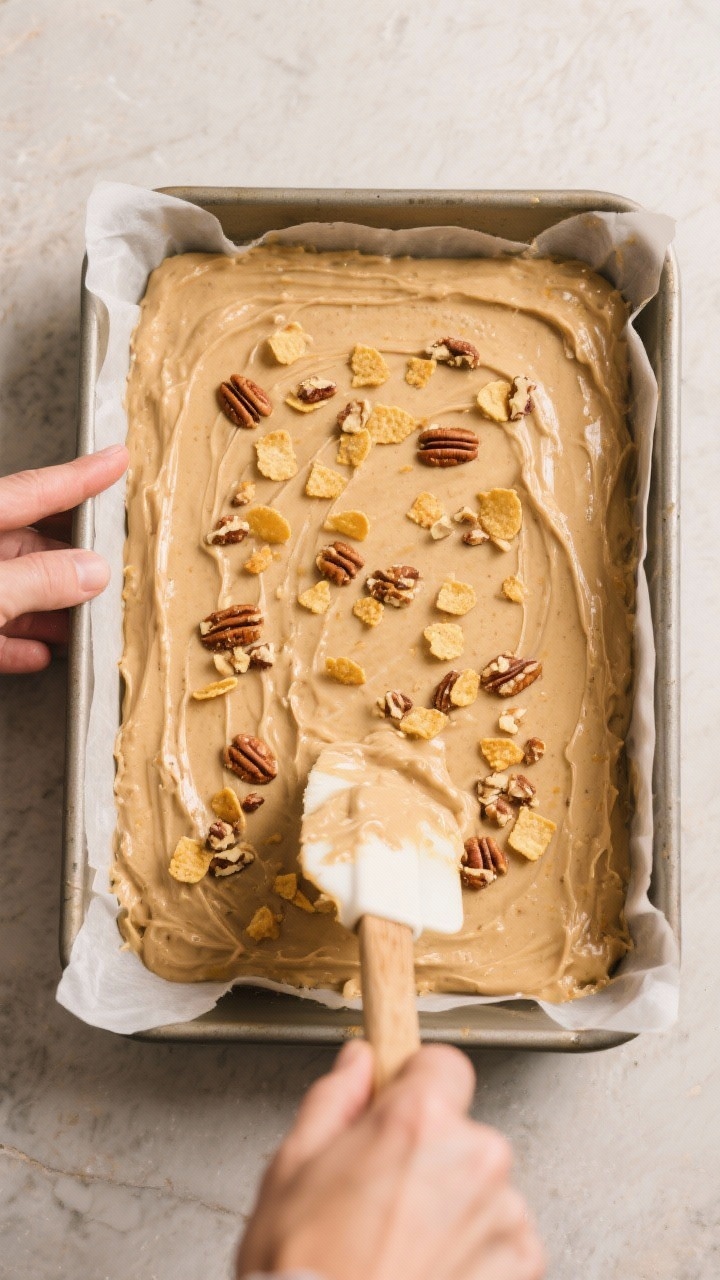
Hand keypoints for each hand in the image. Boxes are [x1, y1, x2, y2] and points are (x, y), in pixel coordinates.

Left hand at [0, 444, 128, 672]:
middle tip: (112, 567)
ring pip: (11, 589)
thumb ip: (38, 581)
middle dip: (70, 560)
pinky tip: (39, 654)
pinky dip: (15, 641)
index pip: (34, 491)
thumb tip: (92, 571)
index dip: (80, 477)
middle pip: (25, 544)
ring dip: (48, 609)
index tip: (116, 459)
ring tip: (82, 623)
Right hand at [236, 1041, 543, 1279]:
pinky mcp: (520, 1266)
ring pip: (483, 1189)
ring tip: (400, 1249)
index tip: (398, 1109)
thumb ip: (334, 1101)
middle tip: (380, 1202)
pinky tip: (428, 1273)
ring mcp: (503, 1216)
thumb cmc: (303, 1272)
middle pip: (462, 1132)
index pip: (443, 1064)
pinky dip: (475, 1255)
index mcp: (418, 1122)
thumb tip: (357, 1064)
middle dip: (428, 1157)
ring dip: (453, 1210)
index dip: (416, 1086)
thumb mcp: (290, 1170)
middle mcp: (473, 1159)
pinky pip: (505, 1240)